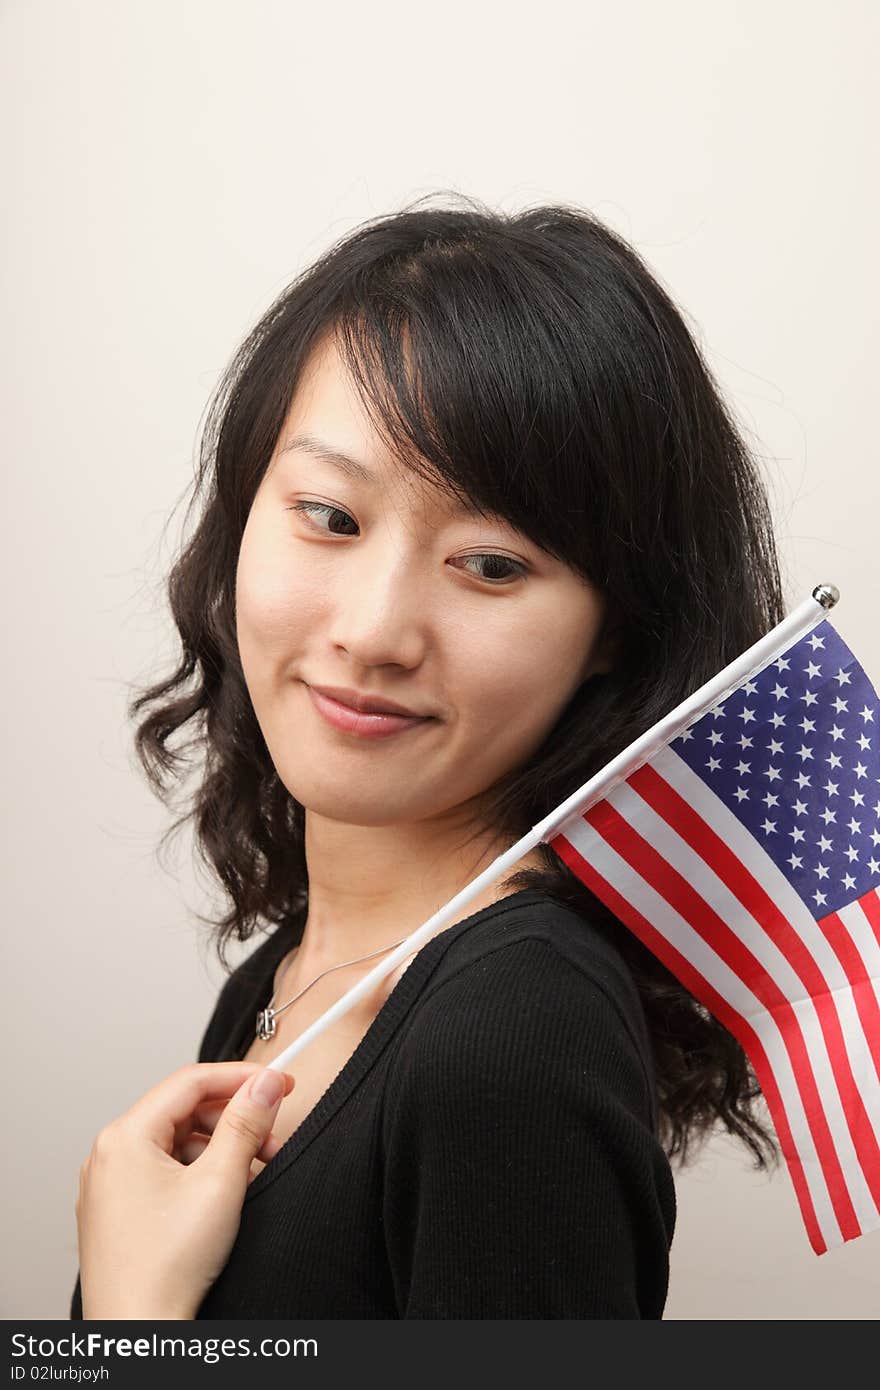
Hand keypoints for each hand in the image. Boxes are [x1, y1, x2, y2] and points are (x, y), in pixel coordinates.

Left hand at [75, 1062, 294, 1319]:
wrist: (138, 1334)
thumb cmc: (164, 1269)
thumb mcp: (220, 1184)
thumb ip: (246, 1125)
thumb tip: (266, 1084)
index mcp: (124, 1138)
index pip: (190, 1081)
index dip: (241, 1077)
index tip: (278, 1080)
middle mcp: (109, 1155)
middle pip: (184, 1111)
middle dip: (234, 1121)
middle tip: (272, 1137)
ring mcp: (110, 1185)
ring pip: (176, 1143)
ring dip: (220, 1149)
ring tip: (252, 1172)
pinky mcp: (119, 1210)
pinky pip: (163, 1170)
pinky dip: (199, 1172)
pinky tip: (226, 1192)